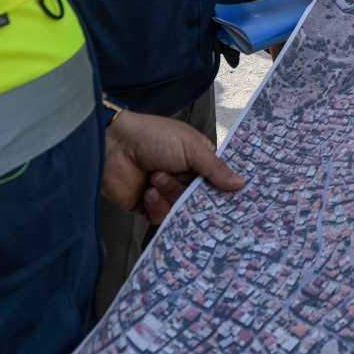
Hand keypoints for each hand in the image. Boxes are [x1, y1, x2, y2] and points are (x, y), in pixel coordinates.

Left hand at [102, 110, 245, 223]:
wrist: (112, 145)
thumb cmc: (153, 136)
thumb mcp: (190, 147)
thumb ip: (215, 168)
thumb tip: (241, 183)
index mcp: (197, 160)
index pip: (217, 181)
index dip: (223, 190)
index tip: (233, 200)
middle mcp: (183, 177)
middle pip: (200, 199)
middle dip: (194, 195)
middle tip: (189, 190)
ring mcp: (165, 192)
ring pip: (180, 209)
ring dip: (169, 194)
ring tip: (156, 177)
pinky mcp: (146, 206)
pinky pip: (161, 217)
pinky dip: (156, 205)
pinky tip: (148, 191)